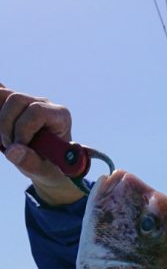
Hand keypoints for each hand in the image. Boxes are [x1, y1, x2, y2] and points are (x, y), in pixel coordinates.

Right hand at [0, 85, 85, 203]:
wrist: (47, 166)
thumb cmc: (50, 168)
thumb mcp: (44, 172)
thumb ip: (31, 163)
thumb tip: (13, 151)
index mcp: (60, 117)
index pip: (36, 111)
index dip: (22, 129)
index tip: (19, 147)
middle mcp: (44, 104)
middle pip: (16, 99)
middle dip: (6, 125)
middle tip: (9, 146)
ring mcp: (29, 100)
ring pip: (3, 96)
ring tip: (5, 141)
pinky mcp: (15, 104)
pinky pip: (0, 96)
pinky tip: (0, 133)